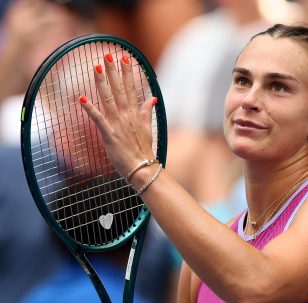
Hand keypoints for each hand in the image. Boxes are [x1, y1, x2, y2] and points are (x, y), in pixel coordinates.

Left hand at [79, 53, 156, 182]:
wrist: (142, 168)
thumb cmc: (144, 150)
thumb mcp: (147, 129)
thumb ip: (147, 112)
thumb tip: (152, 98)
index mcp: (135, 114)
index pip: (132, 89)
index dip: (128, 73)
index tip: (125, 59)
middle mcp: (126, 116)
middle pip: (119, 90)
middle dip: (113, 72)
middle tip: (108, 55)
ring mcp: (117, 124)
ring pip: (108, 99)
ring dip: (102, 83)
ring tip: (97, 67)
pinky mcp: (109, 134)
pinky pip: (98, 119)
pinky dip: (90, 108)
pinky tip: (81, 98)